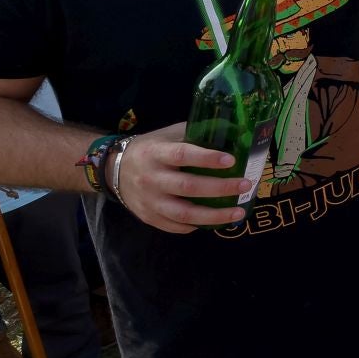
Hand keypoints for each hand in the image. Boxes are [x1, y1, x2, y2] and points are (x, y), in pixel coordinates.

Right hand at [114, 122, 257, 233]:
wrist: (113, 170)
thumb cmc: (149, 150)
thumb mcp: (166, 136)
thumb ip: (192, 134)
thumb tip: (230, 131)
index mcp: (155, 153)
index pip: (182, 155)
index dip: (207, 158)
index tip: (231, 160)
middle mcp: (151, 178)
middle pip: (188, 187)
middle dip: (220, 188)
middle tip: (245, 185)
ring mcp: (149, 201)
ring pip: (184, 214)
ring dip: (214, 215)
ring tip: (238, 212)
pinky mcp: (149, 217)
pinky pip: (176, 226)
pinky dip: (198, 225)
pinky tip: (216, 221)